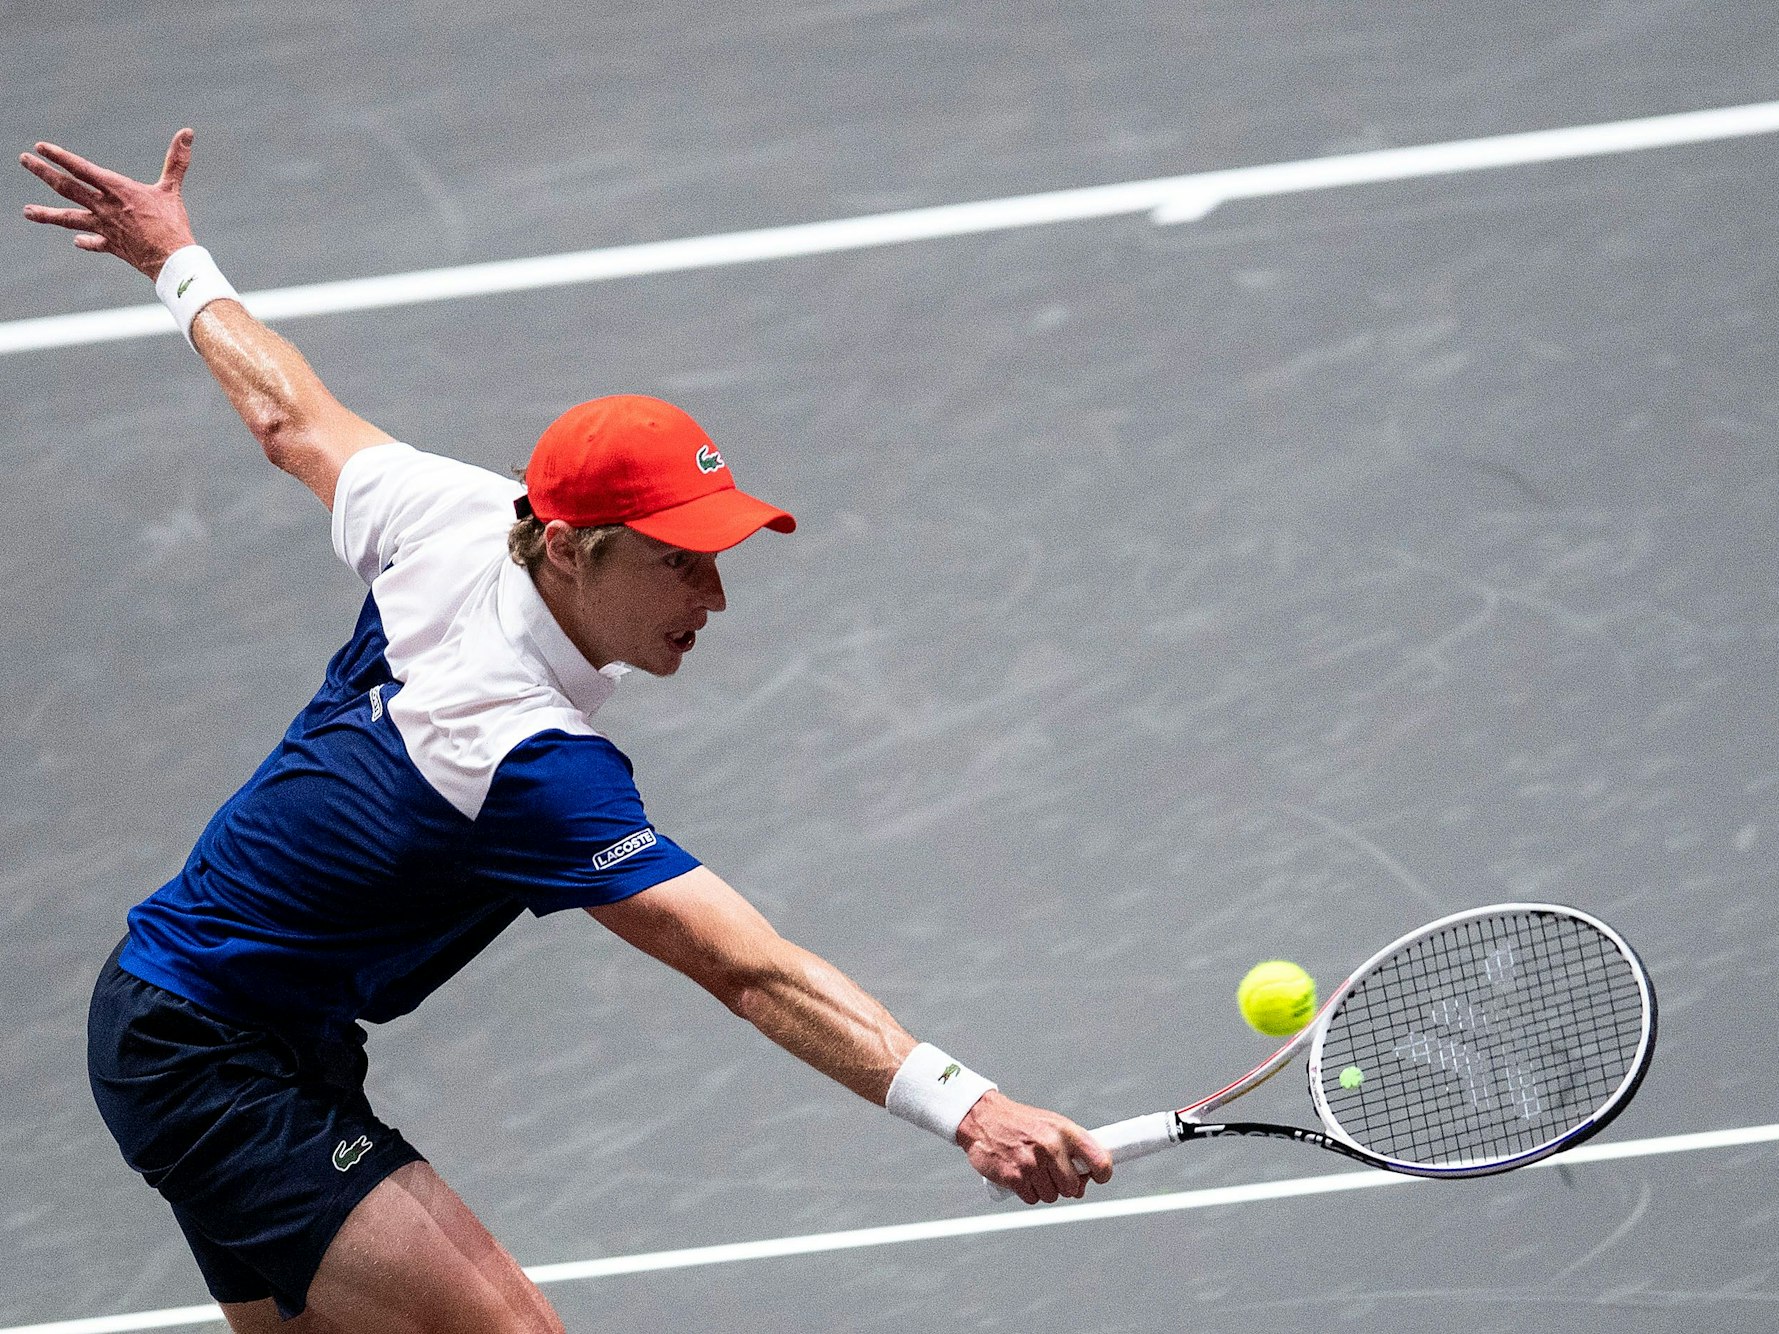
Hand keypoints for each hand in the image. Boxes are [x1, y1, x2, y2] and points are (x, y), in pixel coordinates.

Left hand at [20, 129, 197, 278]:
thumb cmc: (172, 223)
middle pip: (67, 187)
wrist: (171, 260)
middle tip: (23, 160)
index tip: (41, 147)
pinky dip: (85, 241)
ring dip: (47, 214)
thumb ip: (176, 160)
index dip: (60, 156)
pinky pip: (94, 242)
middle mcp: (104, 207)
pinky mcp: (111, 246)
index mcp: (117, 190)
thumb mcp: (172, 188)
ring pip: (69, 218)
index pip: (81, 168)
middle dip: (43, 172)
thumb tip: (187, 132)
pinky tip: (77, 240)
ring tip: (27, 211)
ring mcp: (104, 227)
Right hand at [956, 1090, 1112, 1204]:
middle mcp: (1051, 1146)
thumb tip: (1086, 1180)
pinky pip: (1032, 1199)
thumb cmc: (1021, 1123)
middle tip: (1052, 1172)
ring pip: (1052, 1196)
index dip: (1102, 1173)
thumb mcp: (1052, 1124)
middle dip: (1064, 1185)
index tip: (1098, 1176)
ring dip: (1043, 1188)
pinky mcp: (1015, 1177)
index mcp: (1065, 1131)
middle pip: (1073, 1187)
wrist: (983, 1117)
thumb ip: (1072, 1149)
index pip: (1099, 1160)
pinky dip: (1027, 1191)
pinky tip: (1019, 1174)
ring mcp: (1032, 1163)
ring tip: (1031, 1168)